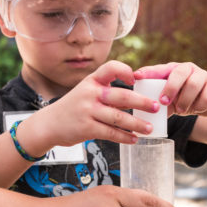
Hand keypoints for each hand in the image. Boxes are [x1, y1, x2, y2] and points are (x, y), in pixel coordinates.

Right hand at [23, 61, 156, 151]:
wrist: (49, 124)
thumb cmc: (73, 107)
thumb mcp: (86, 91)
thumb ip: (106, 90)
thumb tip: (137, 96)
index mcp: (92, 81)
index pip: (110, 68)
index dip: (125, 71)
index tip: (136, 79)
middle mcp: (90, 93)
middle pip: (121, 96)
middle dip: (142, 102)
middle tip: (156, 107)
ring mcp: (88, 111)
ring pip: (118, 118)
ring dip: (137, 124)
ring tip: (149, 129)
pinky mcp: (86, 128)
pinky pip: (110, 133)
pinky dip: (124, 137)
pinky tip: (134, 139)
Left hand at [135, 62, 206, 116]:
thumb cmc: (184, 100)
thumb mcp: (170, 102)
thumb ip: (159, 105)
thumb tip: (143, 117)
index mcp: (172, 70)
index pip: (159, 69)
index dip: (148, 72)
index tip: (136, 76)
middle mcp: (187, 68)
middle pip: (179, 73)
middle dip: (170, 88)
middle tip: (164, 102)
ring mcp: (202, 75)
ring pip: (193, 84)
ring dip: (185, 100)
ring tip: (181, 111)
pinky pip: (206, 96)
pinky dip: (199, 106)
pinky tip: (196, 109)